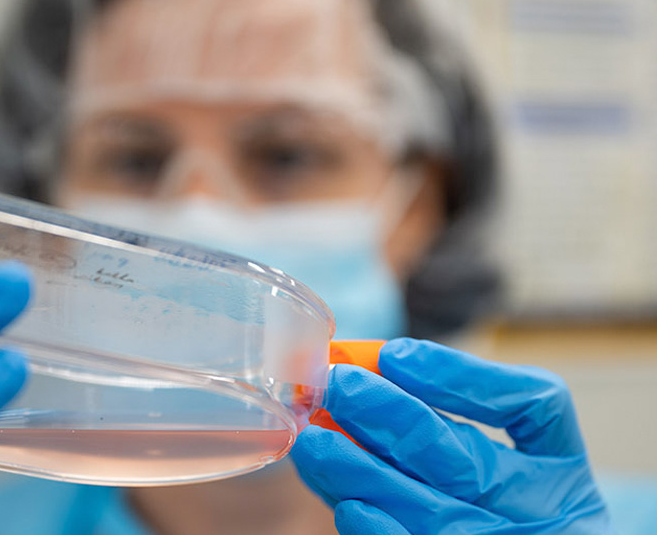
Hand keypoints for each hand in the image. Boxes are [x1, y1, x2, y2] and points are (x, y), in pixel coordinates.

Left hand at [292, 338, 611, 534]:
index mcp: (558, 468)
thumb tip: (390, 359)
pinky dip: (378, 530)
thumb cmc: (512, 502)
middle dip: (390, 416)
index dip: (457, 379)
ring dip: (362, 471)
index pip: (529, 405)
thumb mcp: (524, 447)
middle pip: (461, 458)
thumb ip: (468, 396)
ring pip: (429, 510)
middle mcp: (536, 512)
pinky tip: (347, 505)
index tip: (393, 355)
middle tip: (336, 386)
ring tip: (313, 440)